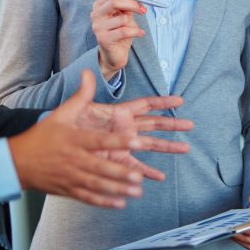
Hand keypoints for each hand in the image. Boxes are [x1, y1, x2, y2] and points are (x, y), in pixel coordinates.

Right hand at [8, 71, 149, 208]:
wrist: (17, 162)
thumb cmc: (41, 136)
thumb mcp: (61, 113)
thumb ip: (80, 95)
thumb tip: (88, 73)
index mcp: (74, 140)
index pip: (100, 141)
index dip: (119, 142)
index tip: (137, 141)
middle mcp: (74, 160)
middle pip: (100, 168)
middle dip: (119, 173)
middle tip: (138, 177)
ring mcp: (71, 177)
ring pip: (97, 185)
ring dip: (117, 189)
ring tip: (135, 191)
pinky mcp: (68, 190)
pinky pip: (88, 197)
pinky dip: (104, 201)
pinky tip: (119, 203)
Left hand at [74, 72, 192, 179]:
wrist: (58, 145)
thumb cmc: (69, 123)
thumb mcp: (77, 107)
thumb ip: (84, 91)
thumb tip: (85, 72)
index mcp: (119, 112)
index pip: (145, 104)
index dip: (162, 103)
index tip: (179, 101)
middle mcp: (125, 127)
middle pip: (154, 124)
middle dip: (172, 125)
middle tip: (190, 125)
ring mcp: (123, 144)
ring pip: (150, 145)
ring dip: (167, 147)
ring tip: (185, 149)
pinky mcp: (117, 159)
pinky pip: (136, 166)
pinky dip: (147, 172)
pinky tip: (160, 177)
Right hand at [91, 0, 147, 79]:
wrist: (114, 55)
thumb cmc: (120, 32)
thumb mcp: (125, 15)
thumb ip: (128, 5)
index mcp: (99, 5)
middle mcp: (96, 14)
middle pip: (115, 1)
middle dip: (133, 4)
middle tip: (144, 9)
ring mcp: (98, 27)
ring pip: (121, 18)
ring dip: (133, 23)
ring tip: (135, 29)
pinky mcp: (103, 39)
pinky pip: (124, 31)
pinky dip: (136, 32)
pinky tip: (141, 33)